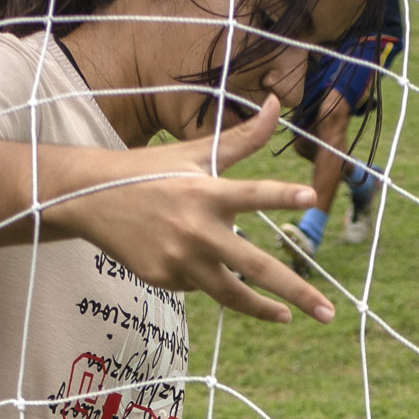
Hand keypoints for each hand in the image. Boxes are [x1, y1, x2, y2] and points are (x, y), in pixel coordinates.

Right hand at [60, 95, 335, 324]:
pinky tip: (188, 257)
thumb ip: (243, 138)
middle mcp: (195, 229)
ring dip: (263, 309)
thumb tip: (275, 102)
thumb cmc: (151, 171)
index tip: (311, 199)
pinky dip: (205, 276)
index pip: (250, 192)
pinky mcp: (163, 278)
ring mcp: (178, 259)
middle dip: (296, 291)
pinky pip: (197, 285)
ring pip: (230, 293)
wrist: (90, 199)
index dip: (280, 195)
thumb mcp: (196, 152)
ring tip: (288, 317)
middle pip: (254, 266)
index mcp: (205, 192)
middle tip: (328, 312)